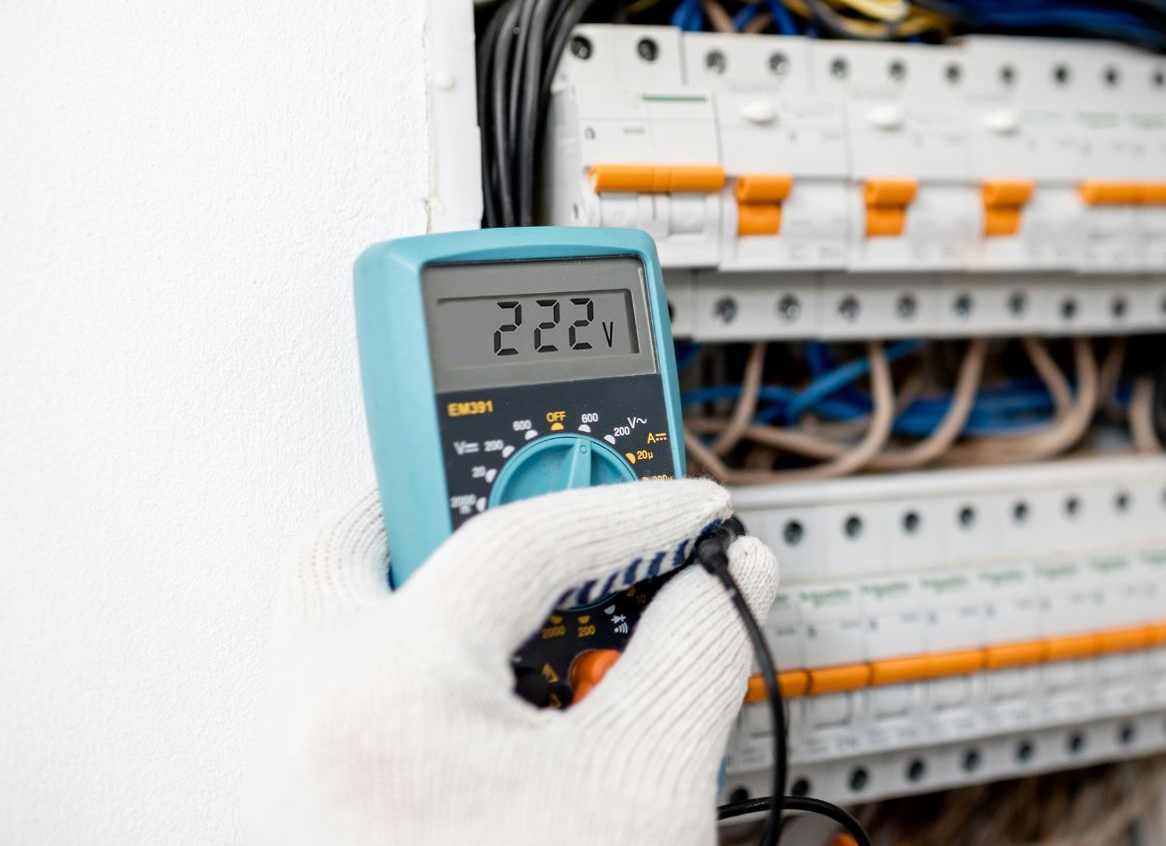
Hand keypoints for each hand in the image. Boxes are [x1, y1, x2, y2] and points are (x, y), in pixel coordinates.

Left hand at [248, 479, 776, 844]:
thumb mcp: (644, 788)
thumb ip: (697, 652)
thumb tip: (724, 582)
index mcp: (369, 694)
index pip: (519, 537)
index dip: (634, 512)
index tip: (700, 514)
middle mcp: (295, 724)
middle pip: (368, 545)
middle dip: (478, 511)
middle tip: (570, 509)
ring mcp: (283, 783)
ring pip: (353, 629)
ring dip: (460, 601)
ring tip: (565, 621)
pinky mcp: (301, 828)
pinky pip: (362, 707)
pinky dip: (444, 680)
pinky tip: (522, 718)